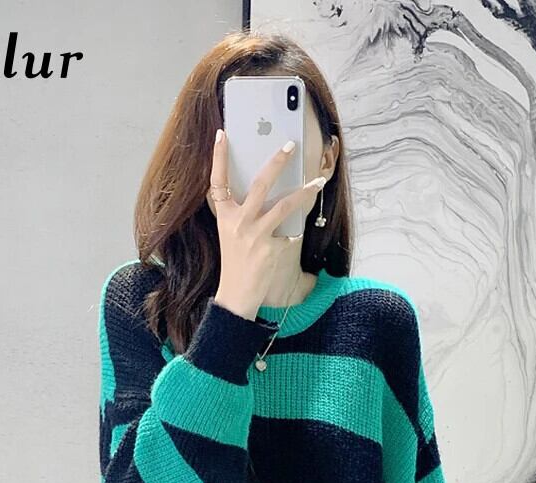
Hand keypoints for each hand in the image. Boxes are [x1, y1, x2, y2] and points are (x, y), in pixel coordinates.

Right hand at [206, 128, 326, 319]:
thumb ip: (241, 213)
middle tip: (290, 146)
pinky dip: (293, 235)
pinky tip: (293, 238)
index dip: (218, 157)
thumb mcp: (231, 235)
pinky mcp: (271, 248)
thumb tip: (265, 192)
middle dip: (277, 162)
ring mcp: (255, 235)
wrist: (236, 295)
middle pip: (261, 183)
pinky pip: (289, 234)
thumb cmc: (236, 263)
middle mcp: (238, 222)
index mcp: (225, 216)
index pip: (218, 181)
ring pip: (285, 205)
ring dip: (304, 192)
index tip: (222, 134)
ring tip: (318, 181)